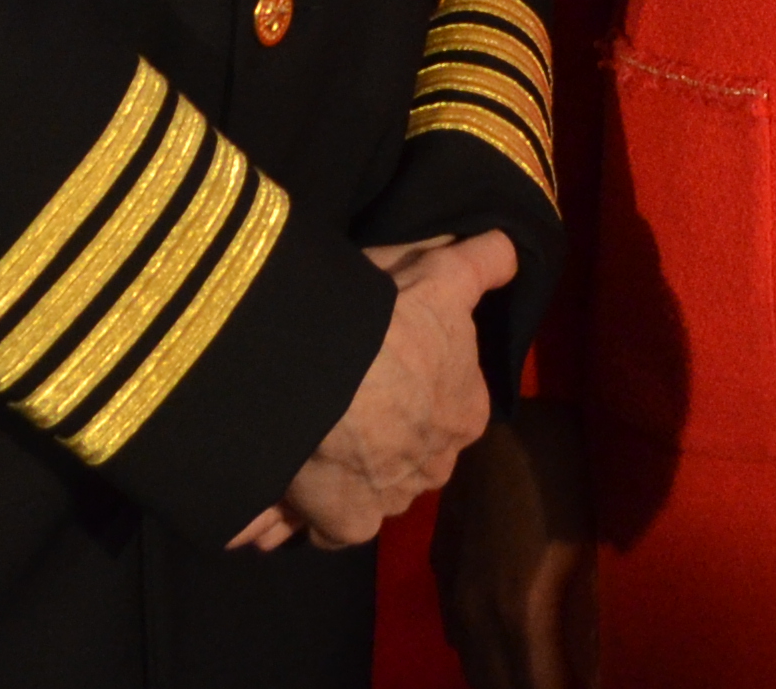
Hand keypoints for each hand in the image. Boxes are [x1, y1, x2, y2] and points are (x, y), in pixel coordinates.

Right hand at [229, 231, 514, 551]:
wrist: (320, 371)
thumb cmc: (386, 318)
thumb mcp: (440, 274)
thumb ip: (480, 263)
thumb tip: (508, 251)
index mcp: (465, 411)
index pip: (445, 407)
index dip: (409, 389)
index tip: (374, 372)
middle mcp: (437, 466)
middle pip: (406, 454)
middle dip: (376, 443)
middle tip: (330, 412)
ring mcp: (392, 500)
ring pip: (364, 490)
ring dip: (334, 478)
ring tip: (290, 448)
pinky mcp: (346, 526)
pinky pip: (321, 523)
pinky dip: (296, 514)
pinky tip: (267, 496)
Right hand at [436, 398, 595, 687]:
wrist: (504, 417)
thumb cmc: (561, 476)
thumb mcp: (582, 549)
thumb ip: (579, 616)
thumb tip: (585, 667)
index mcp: (518, 614)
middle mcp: (476, 613)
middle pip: (494, 686)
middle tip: (558, 685)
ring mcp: (455, 588)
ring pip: (472, 663)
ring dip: (499, 681)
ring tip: (530, 678)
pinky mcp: (445, 564)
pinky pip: (459, 633)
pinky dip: (482, 656)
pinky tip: (498, 654)